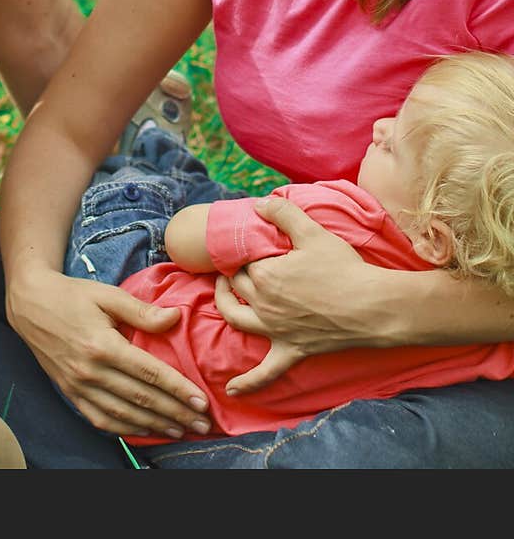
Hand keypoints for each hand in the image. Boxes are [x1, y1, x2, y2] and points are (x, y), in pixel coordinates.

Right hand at [7, 268, 211, 437]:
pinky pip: (101, 419)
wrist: (30, 304)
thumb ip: (141, 310)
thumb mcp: (107, 294)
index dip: (178, 389)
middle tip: (203, 424)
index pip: (149, 372)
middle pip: (141, 399)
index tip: (201, 401)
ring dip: (155, 426)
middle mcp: (90, 371)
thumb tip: (175, 318)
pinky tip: (145, 430)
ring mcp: (78, 386)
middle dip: (176, 413)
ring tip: (182, 430)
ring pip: (124, 414)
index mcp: (102, 344)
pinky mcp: (70, 393)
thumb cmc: (72, 295)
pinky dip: (125, 429)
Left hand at [213, 197, 381, 393]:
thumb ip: (283, 213)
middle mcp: (263, 303)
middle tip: (238, 261)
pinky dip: (248, 383)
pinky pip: (265, 372)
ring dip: (224, 306)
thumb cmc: (343, 267)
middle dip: (234, 272)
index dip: (244, 250)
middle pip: (237, 286)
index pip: (242, 260)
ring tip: (221, 295)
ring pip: (236, 319)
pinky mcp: (291, 350)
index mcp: (264, 274)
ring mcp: (275, 330)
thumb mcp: (312, 232)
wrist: (372, 306)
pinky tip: (233, 391)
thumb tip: (259, 202)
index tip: (250, 244)